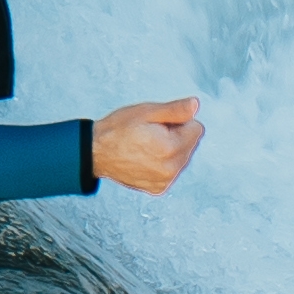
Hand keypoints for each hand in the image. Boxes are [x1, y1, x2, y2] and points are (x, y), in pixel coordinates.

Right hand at [90, 98, 204, 195]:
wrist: (96, 153)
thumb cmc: (118, 130)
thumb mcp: (147, 112)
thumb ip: (175, 110)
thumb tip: (196, 105)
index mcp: (171, 148)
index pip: (197, 129)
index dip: (179, 122)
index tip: (160, 124)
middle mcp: (171, 169)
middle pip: (191, 145)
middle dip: (177, 136)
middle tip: (152, 134)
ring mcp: (165, 181)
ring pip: (183, 159)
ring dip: (171, 151)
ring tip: (147, 146)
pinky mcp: (158, 189)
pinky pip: (172, 172)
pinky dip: (163, 164)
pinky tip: (146, 158)